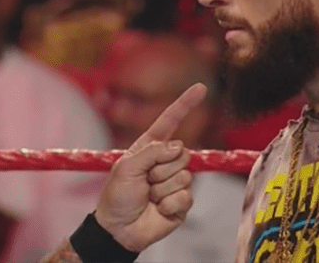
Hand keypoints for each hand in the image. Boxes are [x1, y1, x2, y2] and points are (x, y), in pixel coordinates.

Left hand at [94, 83, 205, 251]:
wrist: (119, 229)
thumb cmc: (117, 196)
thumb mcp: (126, 167)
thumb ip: (151, 152)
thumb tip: (178, 147)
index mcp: (150, 147)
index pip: (170, 121)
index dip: (185, 104)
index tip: (201, 88)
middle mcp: (166, 161)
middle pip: (182, 153)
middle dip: (160, 169)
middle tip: (145, 182)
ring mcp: (176, 181)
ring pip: (184, 175)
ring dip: (162, 189)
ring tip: (149, 196)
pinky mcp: (183, 202)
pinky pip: (185, 196)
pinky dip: (168, 204)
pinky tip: (158, 209)